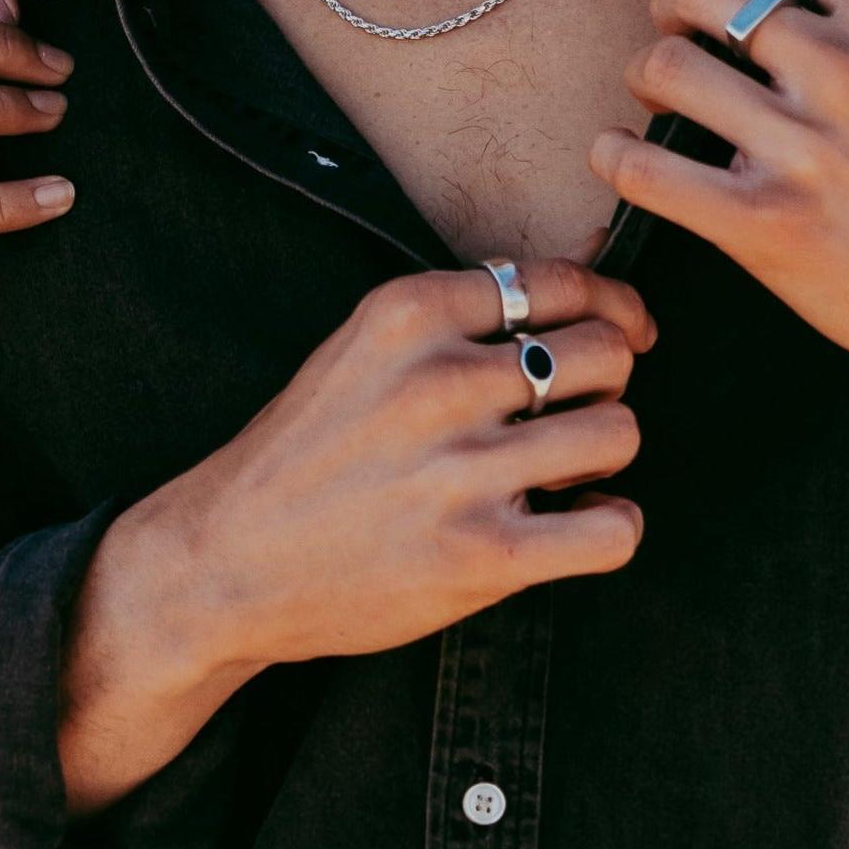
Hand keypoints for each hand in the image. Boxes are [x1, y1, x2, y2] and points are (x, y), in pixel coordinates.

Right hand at [60, 263, 654, 814]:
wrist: (222, 564)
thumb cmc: (301, 459)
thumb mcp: (357, 354)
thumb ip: (451, 325)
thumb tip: (587, 311)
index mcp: (406, 316)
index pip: (559, 283)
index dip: (610, 308)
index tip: (625, 335)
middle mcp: (438, 383)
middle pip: (604, 353)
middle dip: (604, 384)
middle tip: (568, 419)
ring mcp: (460, 473)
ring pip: (618, 433)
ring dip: (601, 457)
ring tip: (558, 478)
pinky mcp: (481, 556)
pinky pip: (614, 529)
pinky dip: (611, 526)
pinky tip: (573, 527)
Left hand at [599, 0, 848, 649]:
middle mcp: (846, 69)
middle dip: (669, 2)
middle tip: (669, 31)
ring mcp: (804, 149)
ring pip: (665, 68)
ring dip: (644, 75)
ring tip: (655, 98)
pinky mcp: (765, 225)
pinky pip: (645, 171)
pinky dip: (614, 155)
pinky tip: (619, 155)